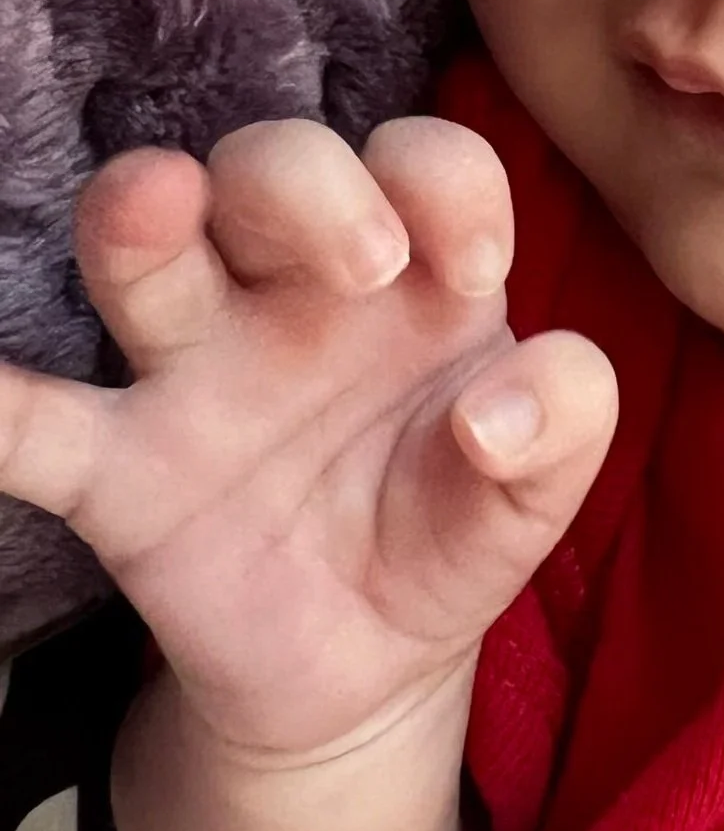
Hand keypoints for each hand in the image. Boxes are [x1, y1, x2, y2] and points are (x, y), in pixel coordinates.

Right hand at [0, 117, 616, 762]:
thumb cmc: (452, 528)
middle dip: (307, 184)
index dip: (448, 183)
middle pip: (271, 167)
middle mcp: (293, 291)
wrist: (366, 667)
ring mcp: (195, 371)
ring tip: (156, 204)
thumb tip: (499, 410)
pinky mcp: (120, 474)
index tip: (480, 264)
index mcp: (413, 276)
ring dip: (142, 210)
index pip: (424, 163)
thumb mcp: (537, 493)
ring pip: (145, 248)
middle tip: (368, 264)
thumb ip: (563, 427)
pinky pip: (33, 426)